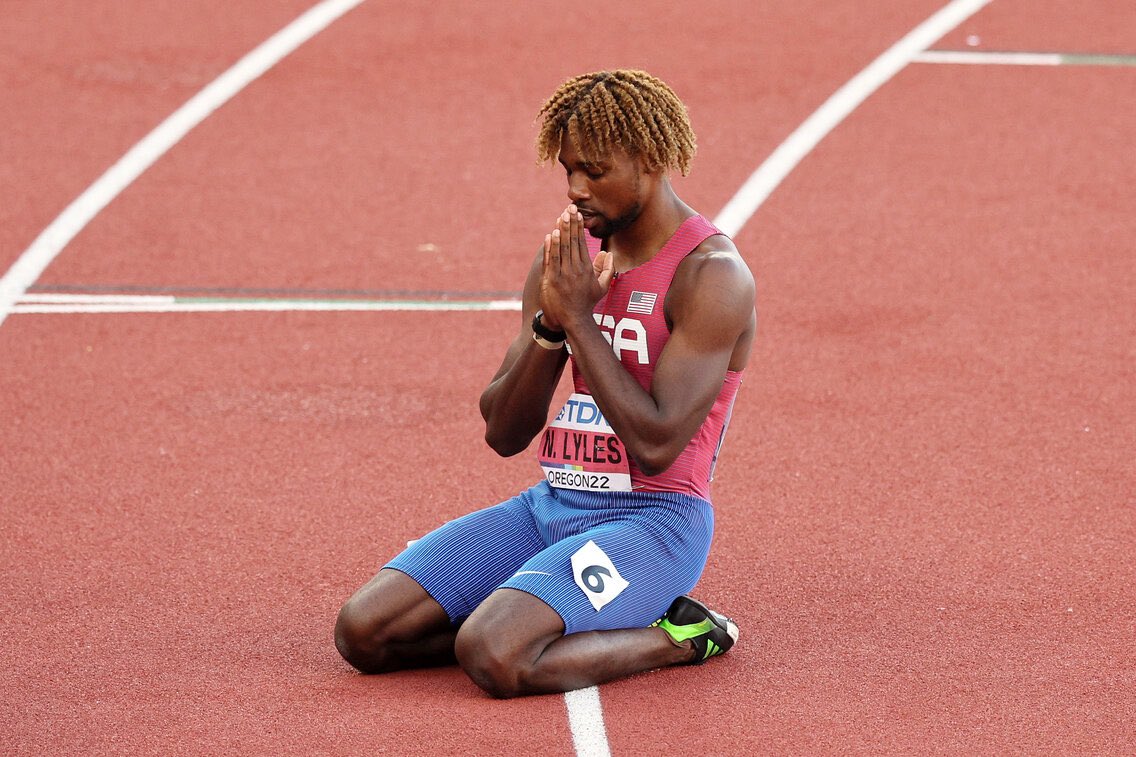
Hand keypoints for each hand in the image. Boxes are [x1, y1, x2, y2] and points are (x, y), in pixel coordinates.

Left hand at [539, 205, 613, 329]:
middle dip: (570, 224)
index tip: (576, 214)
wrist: (573, 320)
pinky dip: (550, 247)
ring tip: (560, 217)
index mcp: (586, 269)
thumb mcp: (601, 287)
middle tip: (568, 208)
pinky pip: (551, 260)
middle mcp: (575, 270)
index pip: (582, 243)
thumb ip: (607, 270)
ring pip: (562, 248)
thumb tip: (607, 254)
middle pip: (572, 242)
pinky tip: (550, 235)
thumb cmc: (587, 303)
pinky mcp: (552, 280)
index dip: (578, 227)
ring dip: (561, 232)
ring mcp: (563, 275)